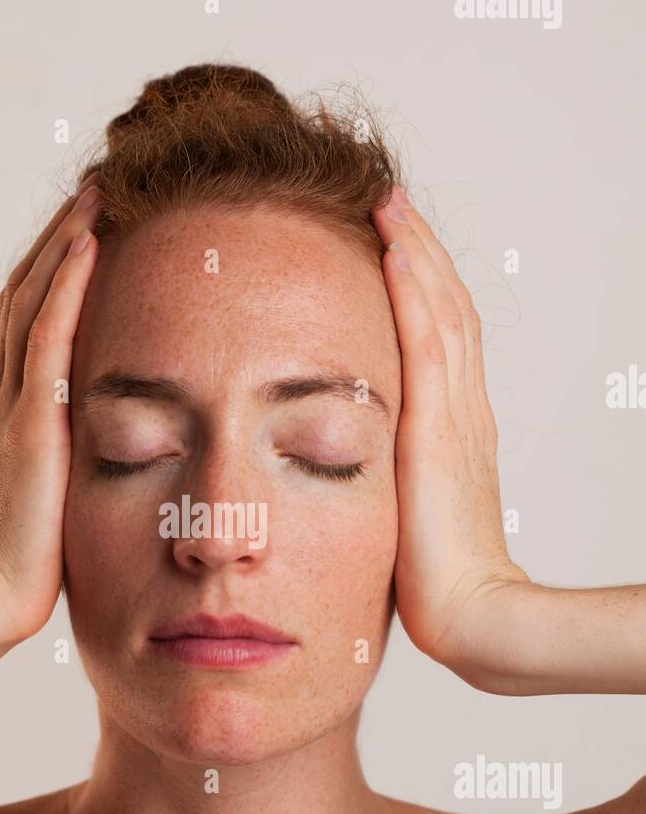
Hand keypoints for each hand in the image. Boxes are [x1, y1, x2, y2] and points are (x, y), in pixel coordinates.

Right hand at [0, 175, 102, 649]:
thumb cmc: (25, 560)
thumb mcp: (48, 492)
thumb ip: (63, 460)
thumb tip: (102, 452)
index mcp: (4, 409)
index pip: (27, 319)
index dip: (51, 270)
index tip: (86, 229)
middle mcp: (0, 393)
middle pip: (24, 293)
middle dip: (56, 238)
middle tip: (92, 189)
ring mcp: (9, 404)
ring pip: (32, 300)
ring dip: (64, 243)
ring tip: (95, 195)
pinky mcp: (28, 422)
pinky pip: (47, 338)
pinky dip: (66, 287)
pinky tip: (88, 245)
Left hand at [371, 186, 531, 687]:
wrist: (470, 614)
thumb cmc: (434, 580)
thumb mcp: (404, 509)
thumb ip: (389, 476)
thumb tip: (343, 465)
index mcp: (453, 427)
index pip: (440, 337)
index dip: (420, 286)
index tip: (389, 243)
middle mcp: (462, 409)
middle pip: (445, 308)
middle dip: (418, 251)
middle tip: (387, 200)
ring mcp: (457, 414)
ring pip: (439, 310)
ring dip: (413, 252)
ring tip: (386, 204)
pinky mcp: (440, 428)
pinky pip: (427, 343)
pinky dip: (411, 292)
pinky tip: (391, 250)